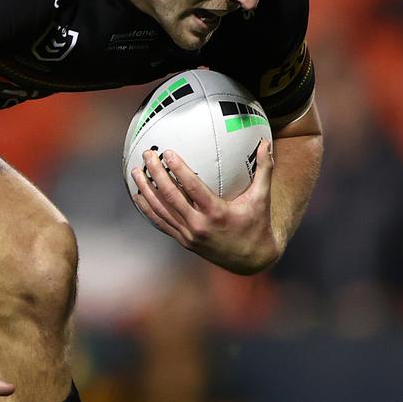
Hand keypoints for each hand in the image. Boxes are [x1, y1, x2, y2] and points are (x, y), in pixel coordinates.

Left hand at [130, 139, 277, 273]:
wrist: (252, 260)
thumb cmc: (258, 224)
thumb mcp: (262, 198)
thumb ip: (264, 169)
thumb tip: (266, 141)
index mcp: (216, 213)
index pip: (192, 187)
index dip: (178, 169)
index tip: (167, 152)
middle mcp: (199, 225)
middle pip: (170, 196)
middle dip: (156, 174)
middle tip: (147, 155)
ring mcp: (188, 235)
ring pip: (161, 210)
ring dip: (146, 190)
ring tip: (136, 171)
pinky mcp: (184, 241)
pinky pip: (161, 223)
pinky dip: (147, 209)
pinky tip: (138, 195)